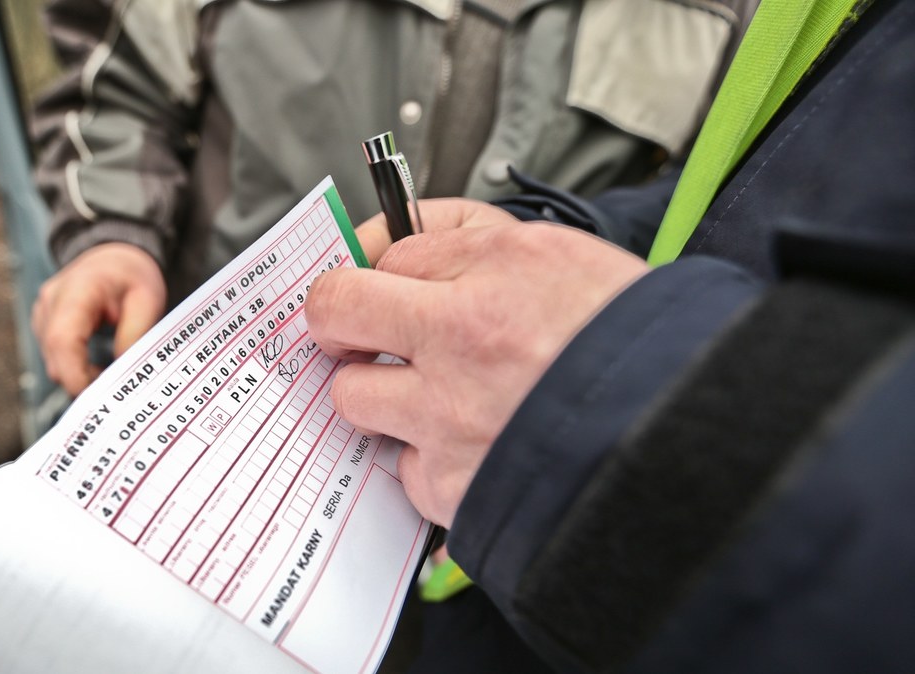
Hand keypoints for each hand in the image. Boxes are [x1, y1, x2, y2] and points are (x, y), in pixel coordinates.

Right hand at [32, 242, 166, 394]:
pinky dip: (74, 367)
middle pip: (55, 356)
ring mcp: (42, 313)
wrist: (112, 255)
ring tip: (110, 375)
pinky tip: (97, 367)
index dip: (75, 374)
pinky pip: (54, 356)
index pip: (62, 339)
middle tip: (116, 393)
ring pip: (53, 361)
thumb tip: (122, 375)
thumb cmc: (131, 275)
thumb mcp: (147, 300)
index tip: (99, 397)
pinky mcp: (43, 324)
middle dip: (83, 381)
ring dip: (79, 375)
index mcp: (77, 289)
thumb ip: (134, 335)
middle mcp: (51, 301)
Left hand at [306, 200, 646, 526]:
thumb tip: (397, 235)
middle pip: (336, 312)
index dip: (377, 264)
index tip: (378, 277)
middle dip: (339, 320)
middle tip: (360, 331)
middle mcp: (463, 341)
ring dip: (379, 395)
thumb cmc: (634, 345)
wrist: (687, 439)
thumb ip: (471, 235)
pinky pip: (403, 468)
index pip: (387, 249)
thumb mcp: (563, 253)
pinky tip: (472, 448)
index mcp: (495, 270)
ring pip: (354, 397)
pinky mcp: (452, 486)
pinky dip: (428, 461)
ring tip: (433, 397)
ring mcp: (449, 419)